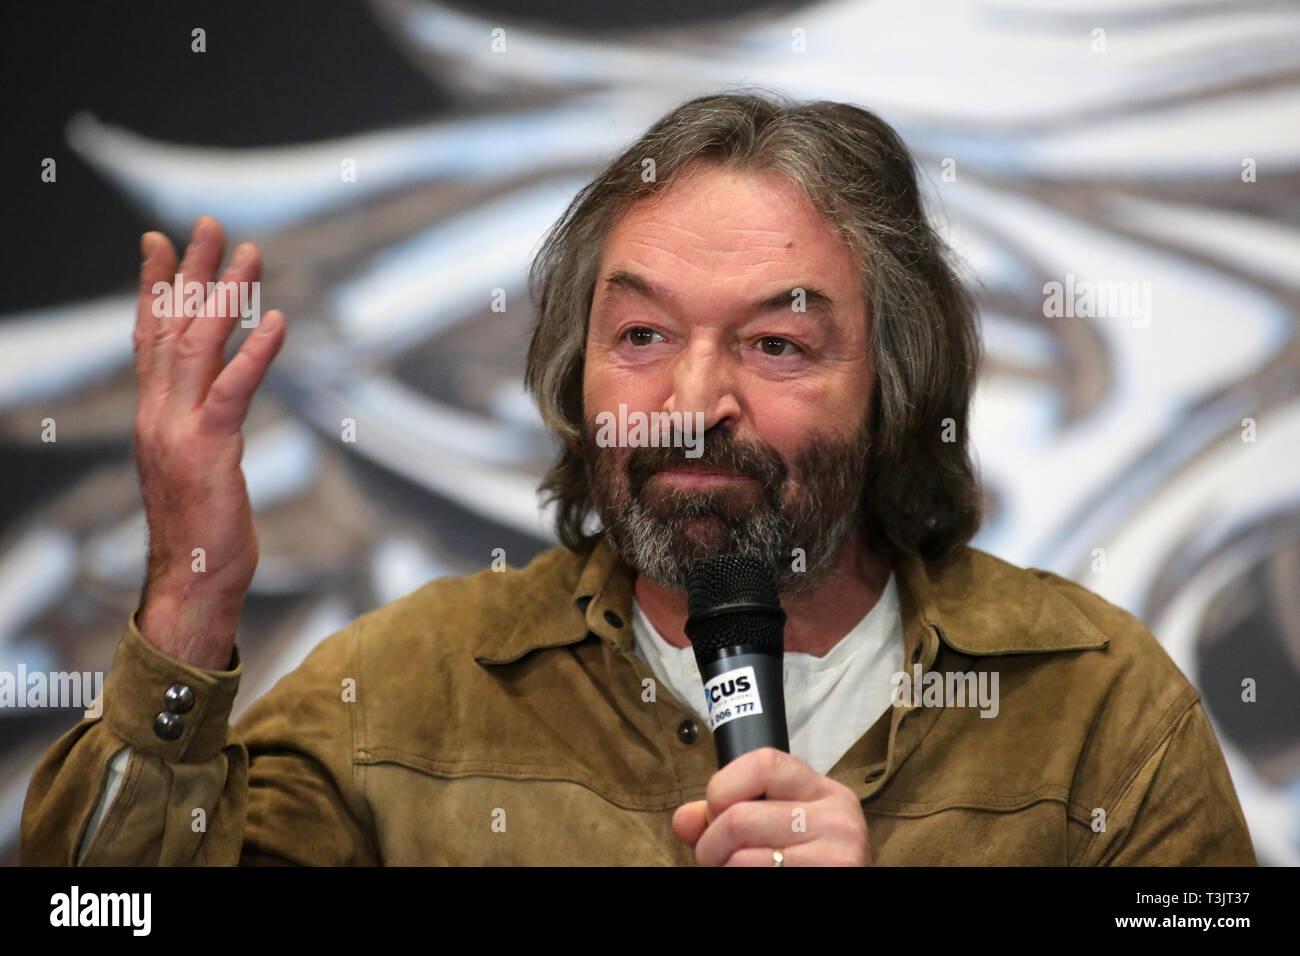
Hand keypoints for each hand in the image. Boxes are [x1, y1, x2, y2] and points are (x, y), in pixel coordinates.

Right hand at [133, 216, 285, 668]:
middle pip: (173, 328)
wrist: (189, 584)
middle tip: (208, 224)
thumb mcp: (195, 470)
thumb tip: (216, 409)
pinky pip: (232, 391)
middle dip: (191, 272)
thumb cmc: (200, 533)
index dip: (155, 288)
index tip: (160, 242)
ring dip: (226, 296)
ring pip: (200, 348)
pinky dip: (254, 353)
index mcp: (153, 417)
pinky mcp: (209, 451)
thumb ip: (200, 431)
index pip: (149, 339)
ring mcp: (178, 431)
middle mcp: (157, 415)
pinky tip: (275, 319)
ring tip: (249, 252)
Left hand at [671, 747, 872, 865]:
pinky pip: (754, 881)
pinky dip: (738, 885)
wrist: (848, 890)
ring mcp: (837, 856)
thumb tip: (683, 820)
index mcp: (824, 791)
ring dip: (723, 871)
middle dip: (710, 845)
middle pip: (739, 818)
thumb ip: (726, 816)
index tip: (718, 814)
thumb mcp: (778, 828)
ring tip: (737, 873)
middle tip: (717, 861)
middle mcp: (837, 818)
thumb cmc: (808, 863)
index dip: (723, 787)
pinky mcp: (831, 879)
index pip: (762, 763)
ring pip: (741, 860)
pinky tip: (758, 883)